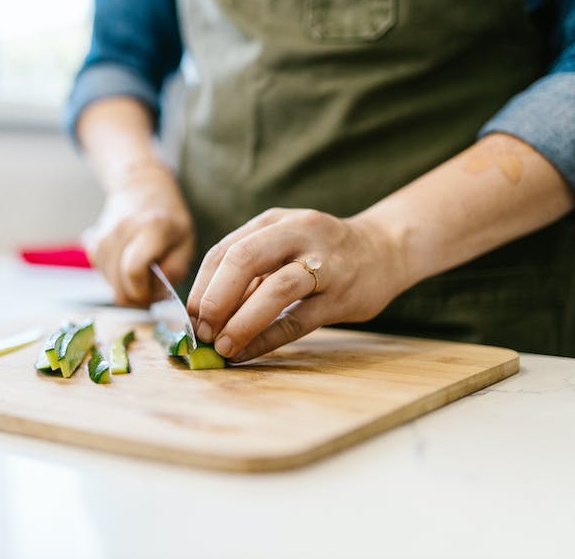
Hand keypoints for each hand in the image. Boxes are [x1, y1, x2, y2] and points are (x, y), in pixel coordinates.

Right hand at [83, 163, 194, 304]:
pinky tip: (130, 266)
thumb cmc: (169, 220)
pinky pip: (104, 278)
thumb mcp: (186, 243)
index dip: (145, 291)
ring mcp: (103, 238)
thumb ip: (175, 269)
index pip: (133, 271)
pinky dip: (118, 280)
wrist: (140, 190)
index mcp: (150, 228)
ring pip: (111, 286)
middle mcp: (121, 231)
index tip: (157, 291)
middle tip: (154, 287)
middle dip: (139, 296)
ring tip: (144, 274)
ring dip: (129, 289)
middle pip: (120, 286)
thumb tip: (155, 293)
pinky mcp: (94, 246)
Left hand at [186, 208, 407, 362]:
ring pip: (276, 290)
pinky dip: (267, 339)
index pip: (225, 250)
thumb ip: (249, 269)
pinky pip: (297, 321)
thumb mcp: (283, 243)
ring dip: (241, 321)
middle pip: (245, 259)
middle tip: (202, 330)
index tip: (189, 316)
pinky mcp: (342, 297)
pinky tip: (246, 352)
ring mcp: (324, 264)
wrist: (385, 249)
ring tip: (222, 346)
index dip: (201, 286)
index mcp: (274, 221)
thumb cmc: (320, 251)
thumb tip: (203, 312)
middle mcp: (298, 234)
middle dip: (216, 298)